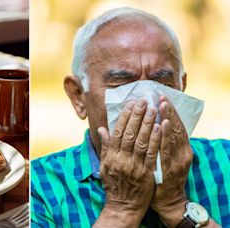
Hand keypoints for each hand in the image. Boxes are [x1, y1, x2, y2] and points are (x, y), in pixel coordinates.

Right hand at [95, 99, 160, 226]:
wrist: (123, 206)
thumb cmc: (114, 185)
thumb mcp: (105, 166)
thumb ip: (106, 146)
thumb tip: (102, 129)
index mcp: (111, 157)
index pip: (117, 132)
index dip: (125, 117)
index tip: (131, 104)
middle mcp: (121, 160)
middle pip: (129, 134)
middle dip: (137, 116)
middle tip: (144, 101)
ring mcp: (134, 167)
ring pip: (141, 141)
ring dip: (148, 124)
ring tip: (153, 109)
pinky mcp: (146, 173)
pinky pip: (152, 154)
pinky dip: (156, 140)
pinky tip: (160, 128)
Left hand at [151, 96, 193, 226]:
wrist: (168, 202)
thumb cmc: (162, 178)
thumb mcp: (161, 158)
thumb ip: (156, 142)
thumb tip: (152, 125)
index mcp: (178, 148)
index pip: (174, 126)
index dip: (168, 112)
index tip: (161, 98)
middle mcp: (181, 152)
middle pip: (176, 127)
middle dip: (168, 111)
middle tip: (162, 97)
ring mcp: (178, 160)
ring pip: (173, 136)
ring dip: (168, 119)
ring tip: (163, 105)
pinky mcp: (172, 168)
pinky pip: (167, 150)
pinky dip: (166, 137)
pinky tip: (164, 125)